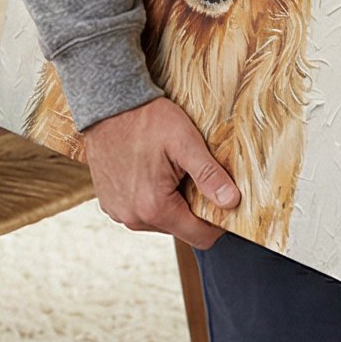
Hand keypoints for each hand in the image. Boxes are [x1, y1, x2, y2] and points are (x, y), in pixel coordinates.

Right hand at [80, 97, 238, 249]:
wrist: (108, 104)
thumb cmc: (147, 119)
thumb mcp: (186, 142)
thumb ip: (210, 175)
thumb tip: (232, 202)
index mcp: (154, 208)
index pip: (200, 237)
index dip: (218, 223)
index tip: (223, 200)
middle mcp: (133, 218)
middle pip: (180, 228)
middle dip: (191, 207)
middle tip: (190, 174)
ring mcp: (118, 212)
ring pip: (160, 220)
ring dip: (170, 202)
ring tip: (168, 170)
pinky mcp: (109, 204)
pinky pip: (139, 211)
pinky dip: (149, 197)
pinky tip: (149, 171)